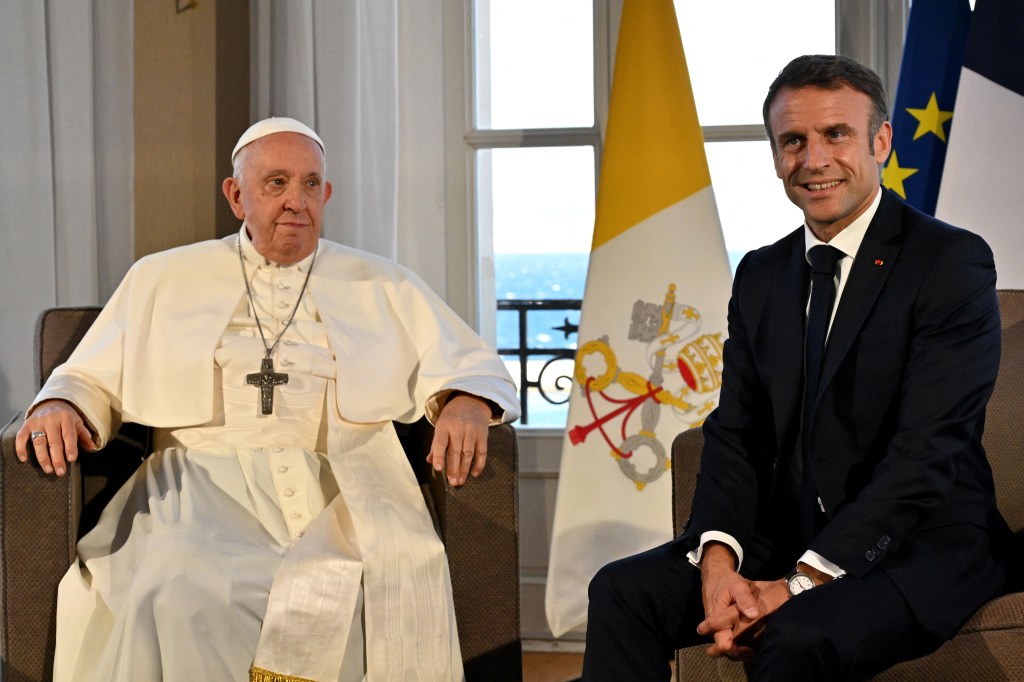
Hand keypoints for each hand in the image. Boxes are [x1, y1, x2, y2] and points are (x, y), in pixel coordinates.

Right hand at [15, 399, 95, 475]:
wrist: (50, 403)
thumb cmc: (66, 417)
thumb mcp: (77, 422)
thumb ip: (84, 435)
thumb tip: (93, 447)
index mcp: (65, 418)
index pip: (68, 435)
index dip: (70, 447)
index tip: (71, 459)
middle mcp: (51, 419)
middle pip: (54, 441)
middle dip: (57, 458)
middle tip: (60, 472)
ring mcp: (37, 422)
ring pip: (39, 442)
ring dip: (43, 458)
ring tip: (48, 470)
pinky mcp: (26, 424)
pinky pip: (21, 437)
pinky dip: (20, 448)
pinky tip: (24, 459)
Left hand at [427, 392, 492, 486]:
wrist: (471, 400)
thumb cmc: (452, 416)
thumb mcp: (441, 425)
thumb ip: (436, 443)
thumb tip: (430, 461)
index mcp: (444, 424)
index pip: (440, 442)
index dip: (439, 456)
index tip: (438, 469)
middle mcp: (459, 427)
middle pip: (455, 451)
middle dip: (453, 468)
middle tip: (452, 482)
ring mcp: (472, 430)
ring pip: (468, 453)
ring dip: (464, 469)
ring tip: (460, 481)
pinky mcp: (483, 434)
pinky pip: (482, 451)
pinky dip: (479, 464)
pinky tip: (474, 474)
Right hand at [696, 544, 760, 658]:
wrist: (715, 574)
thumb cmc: (726, 581)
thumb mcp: (738, 586)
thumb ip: (745, 600)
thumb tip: (754, 615)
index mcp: (716, 619)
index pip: (722, 645)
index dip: (736, 650)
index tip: (750, 648)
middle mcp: (715, 627)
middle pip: (725, 650)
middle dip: (740, 653)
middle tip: (755, 650)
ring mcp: (718, 627)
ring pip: (727, 645)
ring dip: (740, 649)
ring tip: (756, 647)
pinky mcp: (722, 625)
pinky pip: (729, 638)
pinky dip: (739, 642)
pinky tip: (752, 640)